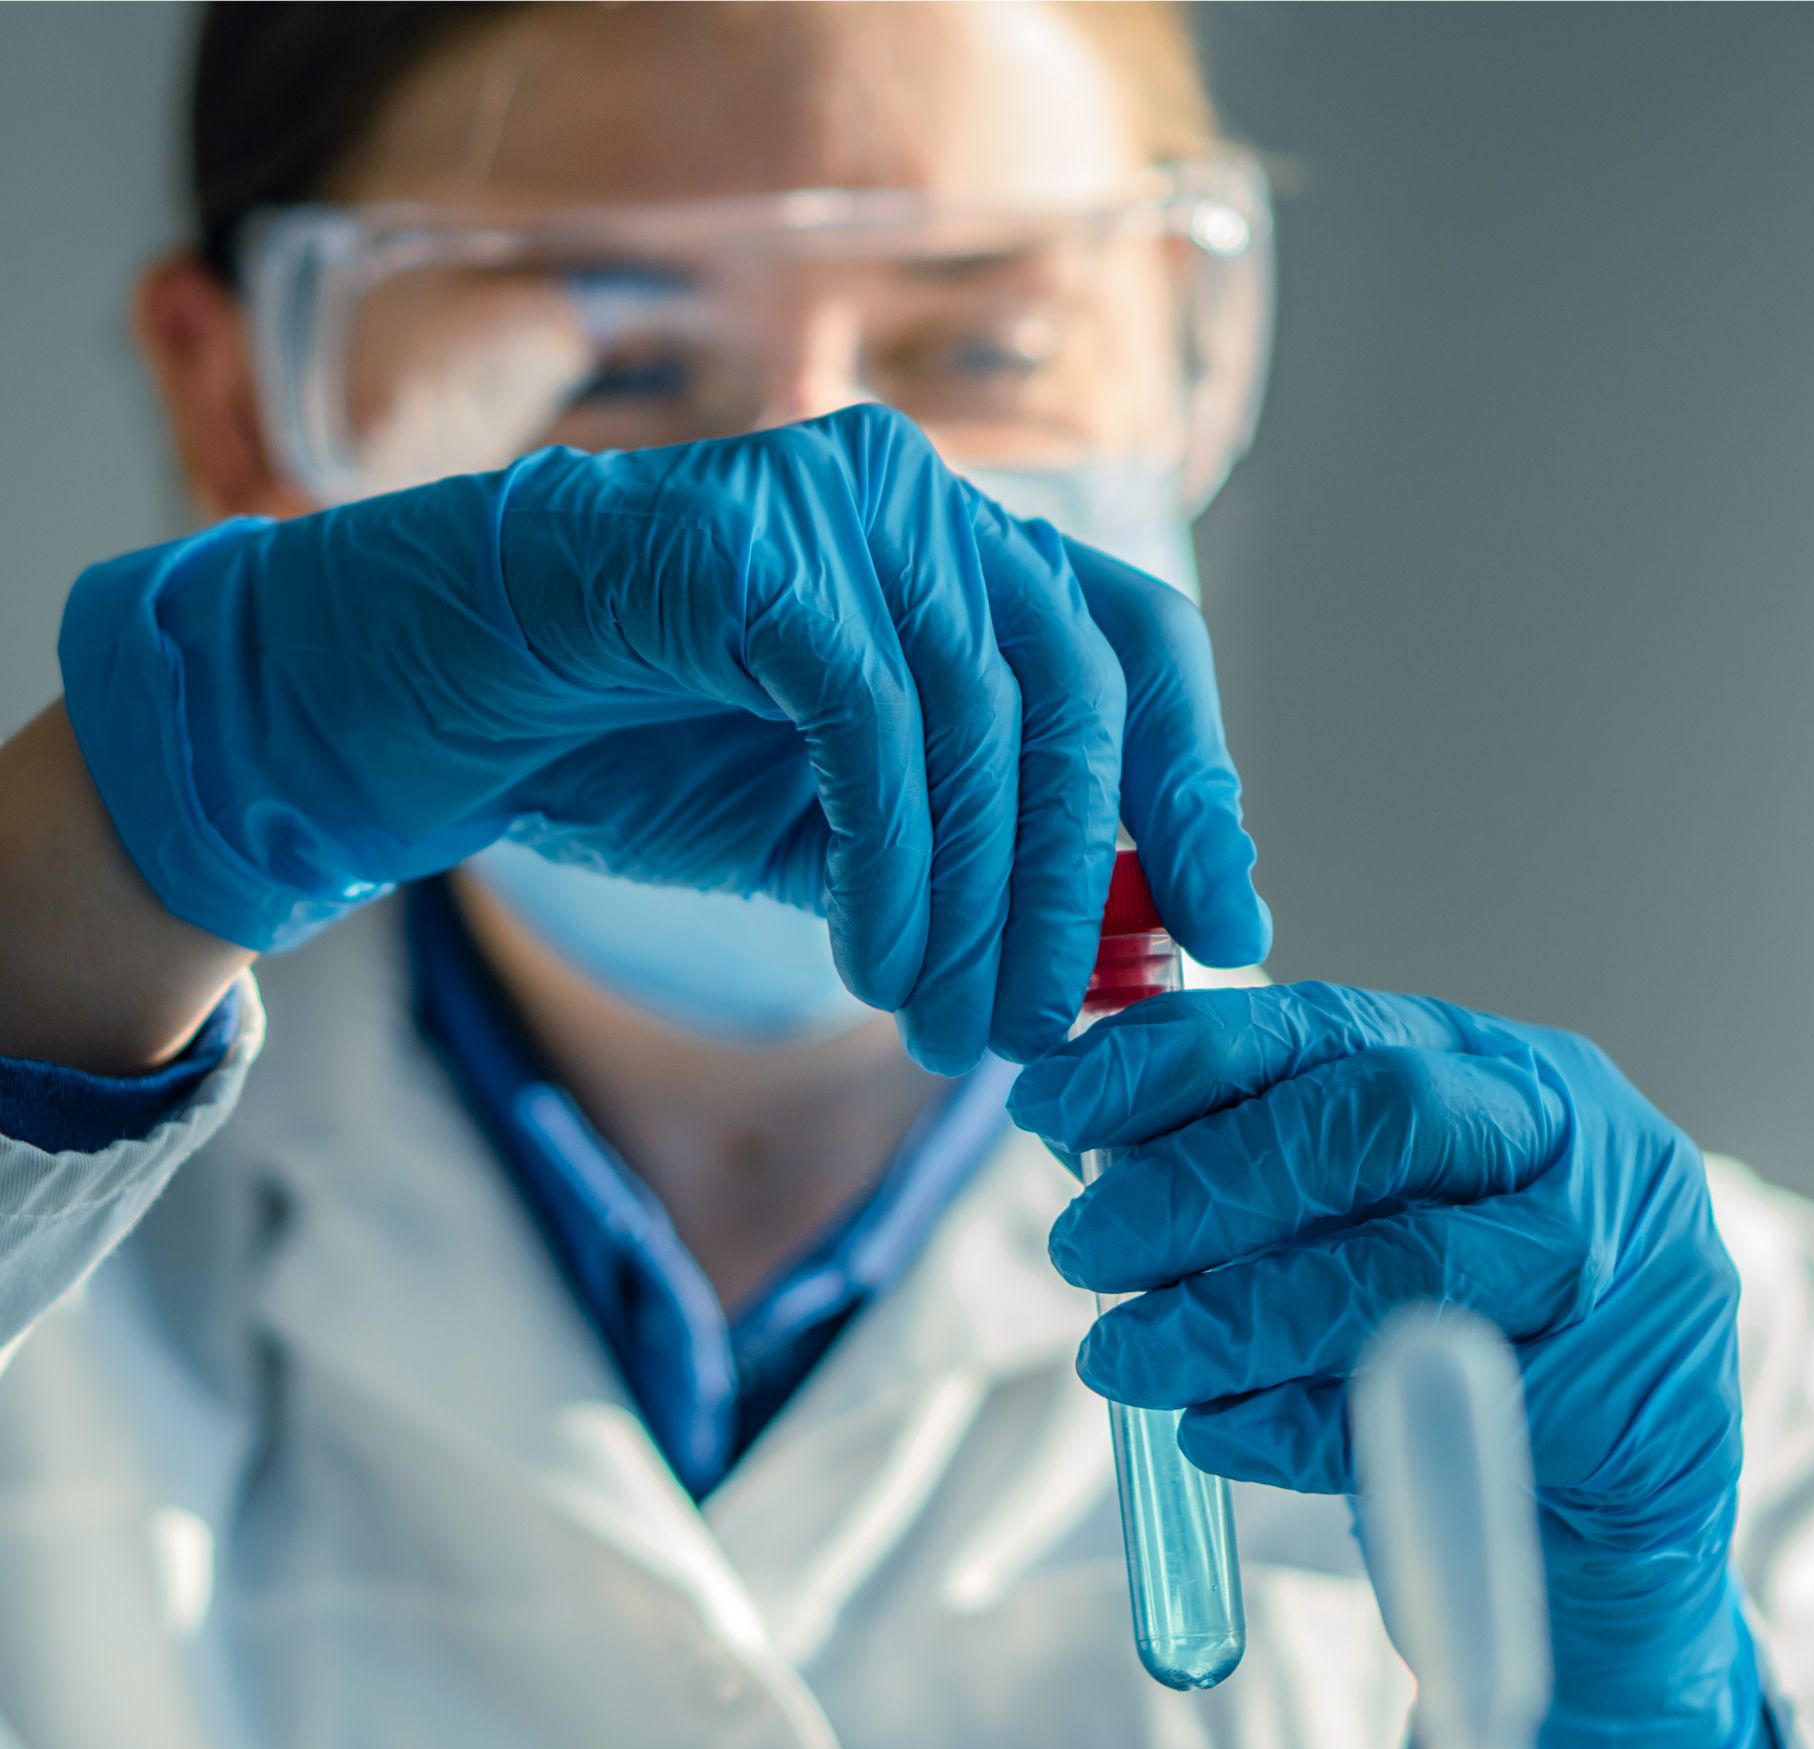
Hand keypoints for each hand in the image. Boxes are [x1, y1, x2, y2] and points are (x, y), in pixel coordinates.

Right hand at [56, 404, 1266, 1073]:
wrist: (428, 705)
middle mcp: (921, 503)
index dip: (1196, 788)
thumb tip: (1116, 965)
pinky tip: (871, 964)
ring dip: (978, 902)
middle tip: (1050, 1030)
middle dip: (1079, 884)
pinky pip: (870, 717)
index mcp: (962, 554)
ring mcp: (836, 498)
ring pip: (980, 713)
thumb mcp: (847, 835)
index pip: (1135, 648)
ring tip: (952, 1029)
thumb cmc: (639, 754)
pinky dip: (890, 859)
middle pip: (1079, 687)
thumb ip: (970, 868)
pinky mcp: (749, 537)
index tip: (1231, 926)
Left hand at [1007, 982, 1773, 1748]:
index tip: (1053, 1105)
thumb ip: (1261, 1166)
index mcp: (1488, 1065)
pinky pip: (1426, 1416)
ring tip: (1117, 1361)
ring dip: (1230, 1316)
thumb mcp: (1380, 1210)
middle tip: (1080, 1247)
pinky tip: (1213, 1435)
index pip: (1321, 1023)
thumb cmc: (1468, 1324)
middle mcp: (1560, 1140)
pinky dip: (1295, 1427)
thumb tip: (1084, 1140)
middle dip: (1204, 1181)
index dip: (1175, 1057)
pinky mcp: (1615, 1410)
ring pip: (1398, 1270)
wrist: (1629, 1493)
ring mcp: (1607, 1269)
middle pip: (1373, 1120)